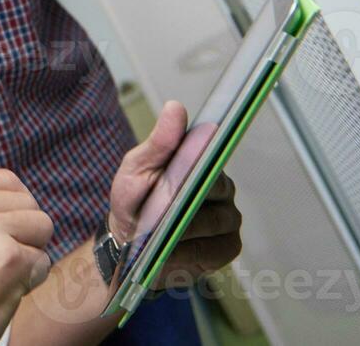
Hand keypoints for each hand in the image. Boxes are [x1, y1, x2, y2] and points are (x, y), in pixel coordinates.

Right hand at [0, 169, 53, 345]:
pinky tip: (0, 293)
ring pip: (43, 226)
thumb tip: (23, 195)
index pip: (8, 181)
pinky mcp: (6, 258)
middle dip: (23, 234)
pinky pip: (44, 261)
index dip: (13, 212)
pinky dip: (31, 282)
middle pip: (29, 202)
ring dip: (30, 255)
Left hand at [107, 102, 241, 288]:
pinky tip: (169, 253)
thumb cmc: (135, 201)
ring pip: (214, 221)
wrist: (130, 244)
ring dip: (182, 229)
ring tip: (156, 234)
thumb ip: (158, 142)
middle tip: (157, 210)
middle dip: (183, 200)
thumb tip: (175, 107)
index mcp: (204, 163)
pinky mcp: (227, 248)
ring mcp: (228, 219)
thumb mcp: (137, 168)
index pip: (212, 154)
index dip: (201, 158)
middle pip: (213, 190)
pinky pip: (214, 249)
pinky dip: (188, 252)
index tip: (188, 164)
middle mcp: (222, 190)